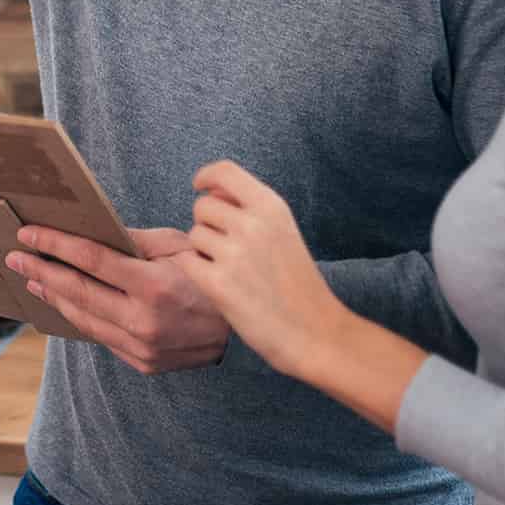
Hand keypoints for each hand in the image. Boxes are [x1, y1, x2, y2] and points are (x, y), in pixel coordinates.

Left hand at [6, 226, 227, 373]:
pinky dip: (78, 317)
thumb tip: (92, 232)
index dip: (55, 245)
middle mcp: (144, 321)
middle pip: (77, 292)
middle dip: (41, 271)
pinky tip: (63, 302)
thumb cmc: (209, 277)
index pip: (91, 260)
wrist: (239, 332)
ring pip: (83, 319)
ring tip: (32, 279)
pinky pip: (101, 336)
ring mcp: (141, 347)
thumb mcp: (179, 247)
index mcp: (154, 286)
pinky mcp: (141, 362)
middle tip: (14, 257)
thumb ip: (135, 241)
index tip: (28, 233)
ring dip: (53, 297)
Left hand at [178, 161, 349, 380]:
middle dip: (207, 224)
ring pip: (194, 235)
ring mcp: (234, 254)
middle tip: (227, 249)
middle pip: (202, 206)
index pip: (224, 172)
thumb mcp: (284, 232)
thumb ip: (250, 210)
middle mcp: (252, 224)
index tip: (199, 186)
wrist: (316, 333)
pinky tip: (220, 284)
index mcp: (271, 207)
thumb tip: (210, 193)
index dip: (206, 177)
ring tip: (231, 271)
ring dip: (204, 251)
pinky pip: (187, 262)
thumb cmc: (299, 284)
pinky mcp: (218, 284)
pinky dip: (197, 272)